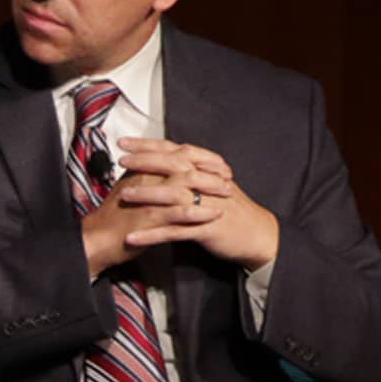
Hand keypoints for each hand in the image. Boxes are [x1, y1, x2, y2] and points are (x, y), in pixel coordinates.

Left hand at [113, 137, 279, 268]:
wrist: (258, 235)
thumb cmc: (232, 210)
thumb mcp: (213, 185)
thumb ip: (192, 173)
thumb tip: (165, 162)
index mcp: (206, 171)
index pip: (175, 151)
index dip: (149, 145)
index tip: (125, 142)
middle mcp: (206, 184)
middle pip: (173, 167)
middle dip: (145, 162)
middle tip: (121, 161)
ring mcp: (206, 206)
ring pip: (174, 197)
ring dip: (146, 196)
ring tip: (122, 196)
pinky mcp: (206, 229)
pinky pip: (175, 232)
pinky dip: (152, 235)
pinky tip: (132, 239)